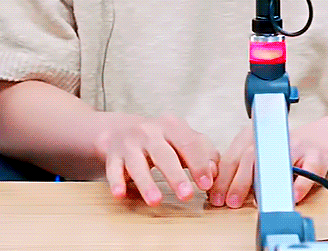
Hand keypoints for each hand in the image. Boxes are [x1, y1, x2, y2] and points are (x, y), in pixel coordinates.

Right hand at [96, 112, 218, 205]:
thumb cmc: (161, 140)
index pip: (188, 143)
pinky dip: (116, 181)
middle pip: (164, 154)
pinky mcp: (113, 155)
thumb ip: (203, 153)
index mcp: (172, 125)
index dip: (199, 164)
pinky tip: (120, 194)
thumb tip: (213, 173)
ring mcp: (129, 143)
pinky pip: (113, 169)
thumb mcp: (182, 139)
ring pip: (137, 163)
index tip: (206, 184)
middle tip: (187, 195)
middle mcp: (149, 131)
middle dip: (176, 175)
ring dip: (147, 182)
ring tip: (156, 201)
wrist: (121, 129)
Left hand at [209, 111, 327, 207]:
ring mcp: (296, 147)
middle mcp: (275, 139)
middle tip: (231, 201)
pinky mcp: (316, 157)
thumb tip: (220, 191)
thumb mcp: (261, 153)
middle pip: (251, 156)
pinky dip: (300, 185)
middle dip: (238, 181)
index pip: (234, 155)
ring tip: (254, 201)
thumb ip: (243, 168)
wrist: (320, 139)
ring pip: (276, 160)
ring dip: (264, 183)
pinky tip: (291, 196)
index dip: (223, 176)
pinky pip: (308, 171)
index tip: (216, 196)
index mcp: (256, 136)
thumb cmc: (285, 150)